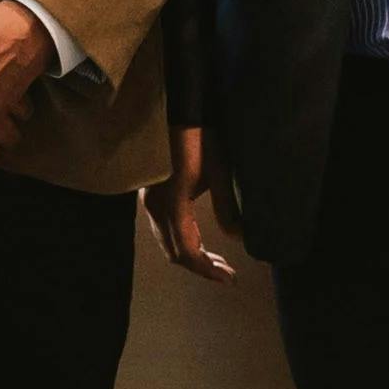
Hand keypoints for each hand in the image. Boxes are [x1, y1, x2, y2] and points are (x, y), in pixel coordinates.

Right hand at [144, 126, 241, 278]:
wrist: (179, 110)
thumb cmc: (202, 138)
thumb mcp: (220, 173)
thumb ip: (227, 209)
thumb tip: (237, 238)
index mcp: (173, 206)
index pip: (188, 252)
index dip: (208, 269)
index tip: (230, 278)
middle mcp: (155, 209)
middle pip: (175, 252)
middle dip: (202, 266)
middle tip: (227, 272)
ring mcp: (150, 202)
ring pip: (168, 242)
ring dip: (192, 255)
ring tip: (217, 261)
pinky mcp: (152, 195)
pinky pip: (165, 229)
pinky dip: (182, 241)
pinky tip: (200, 239)